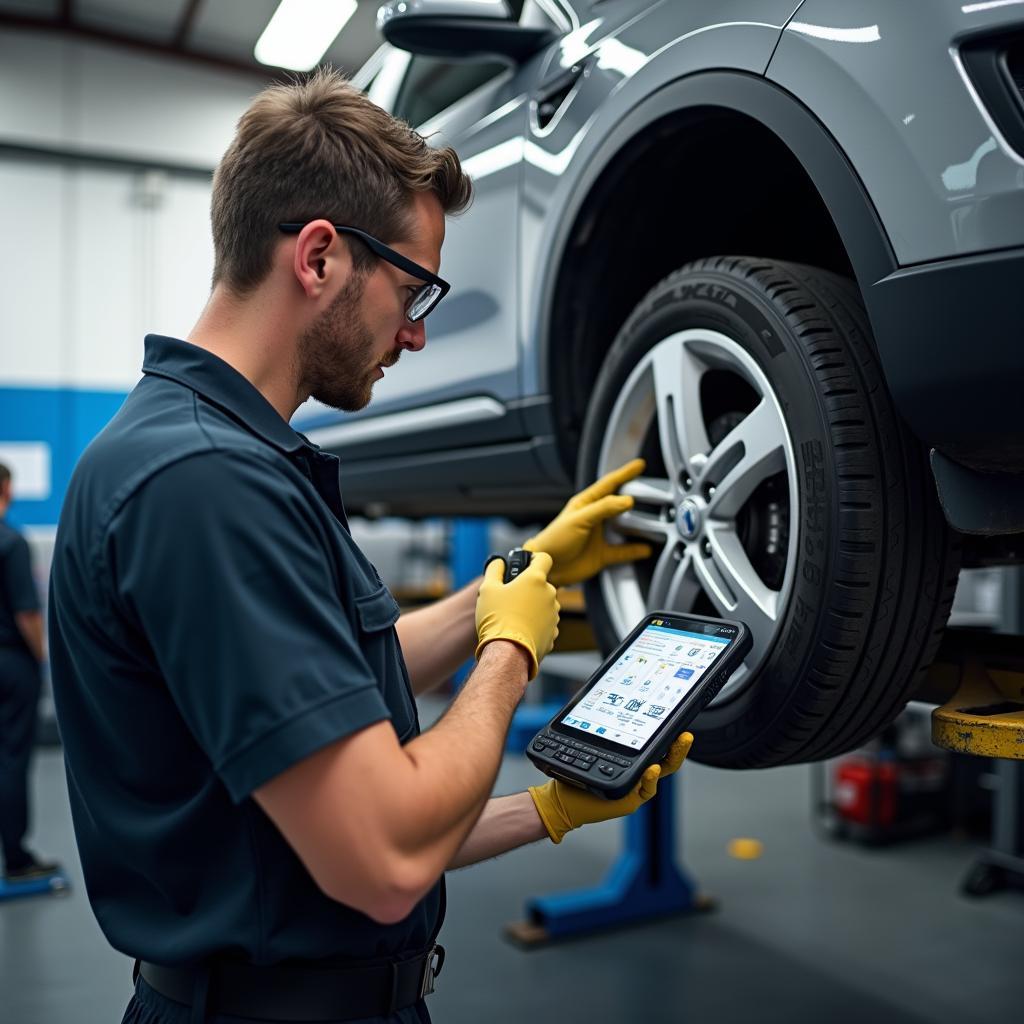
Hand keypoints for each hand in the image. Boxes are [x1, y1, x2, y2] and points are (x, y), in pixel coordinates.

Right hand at [475, 551, 559, 679]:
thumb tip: (499, 563)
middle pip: (542, 584)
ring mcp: (554, 615)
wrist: (507, 652)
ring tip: (513, 618)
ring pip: (544, 604)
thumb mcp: (488, 588)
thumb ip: (494, 570)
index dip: (534, 559)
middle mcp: (549, 595)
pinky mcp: (553, 633)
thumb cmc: (497, 618)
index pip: (544, 558)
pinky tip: (520, 631)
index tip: (526, 565)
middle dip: (529, 588)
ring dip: (532, 607)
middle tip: (511, 598)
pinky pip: (544, 623)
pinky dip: (535, 625)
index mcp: (536, 579)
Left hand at [523, 459, 652, 586]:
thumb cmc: (554, 540)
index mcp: (586, 504)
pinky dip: (635, 550)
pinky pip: (623, 552)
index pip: (609, 484)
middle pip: (619, 504)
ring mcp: (599, 537)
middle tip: (651, 490)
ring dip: (638, 525)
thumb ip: (603, 508)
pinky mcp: (602, 555)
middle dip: (635, 496)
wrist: (547, 567)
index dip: (624, 473)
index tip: (639, 465)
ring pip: (624, 528)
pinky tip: (646, 549)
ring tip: (653, 519)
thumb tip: (627, 500)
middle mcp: (594, 518)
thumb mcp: (579, 519)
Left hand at [528, 733, 692, 842]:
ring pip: (663, 771)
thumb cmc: (579, 769)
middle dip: (679, 745)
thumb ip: (607, 727)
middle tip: (686, 734)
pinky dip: (650, 778)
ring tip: (679, 743)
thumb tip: (613, 697)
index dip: (670, 732)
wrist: (564, 798)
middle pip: (668, 757)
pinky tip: (651, 768)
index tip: (678, 718)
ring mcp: (637, 786)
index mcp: (634, 757)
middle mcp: (639, 771)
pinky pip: (646, 789)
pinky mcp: (631, 799)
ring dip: (674, 757)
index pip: (657, 742)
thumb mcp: (594, 743)